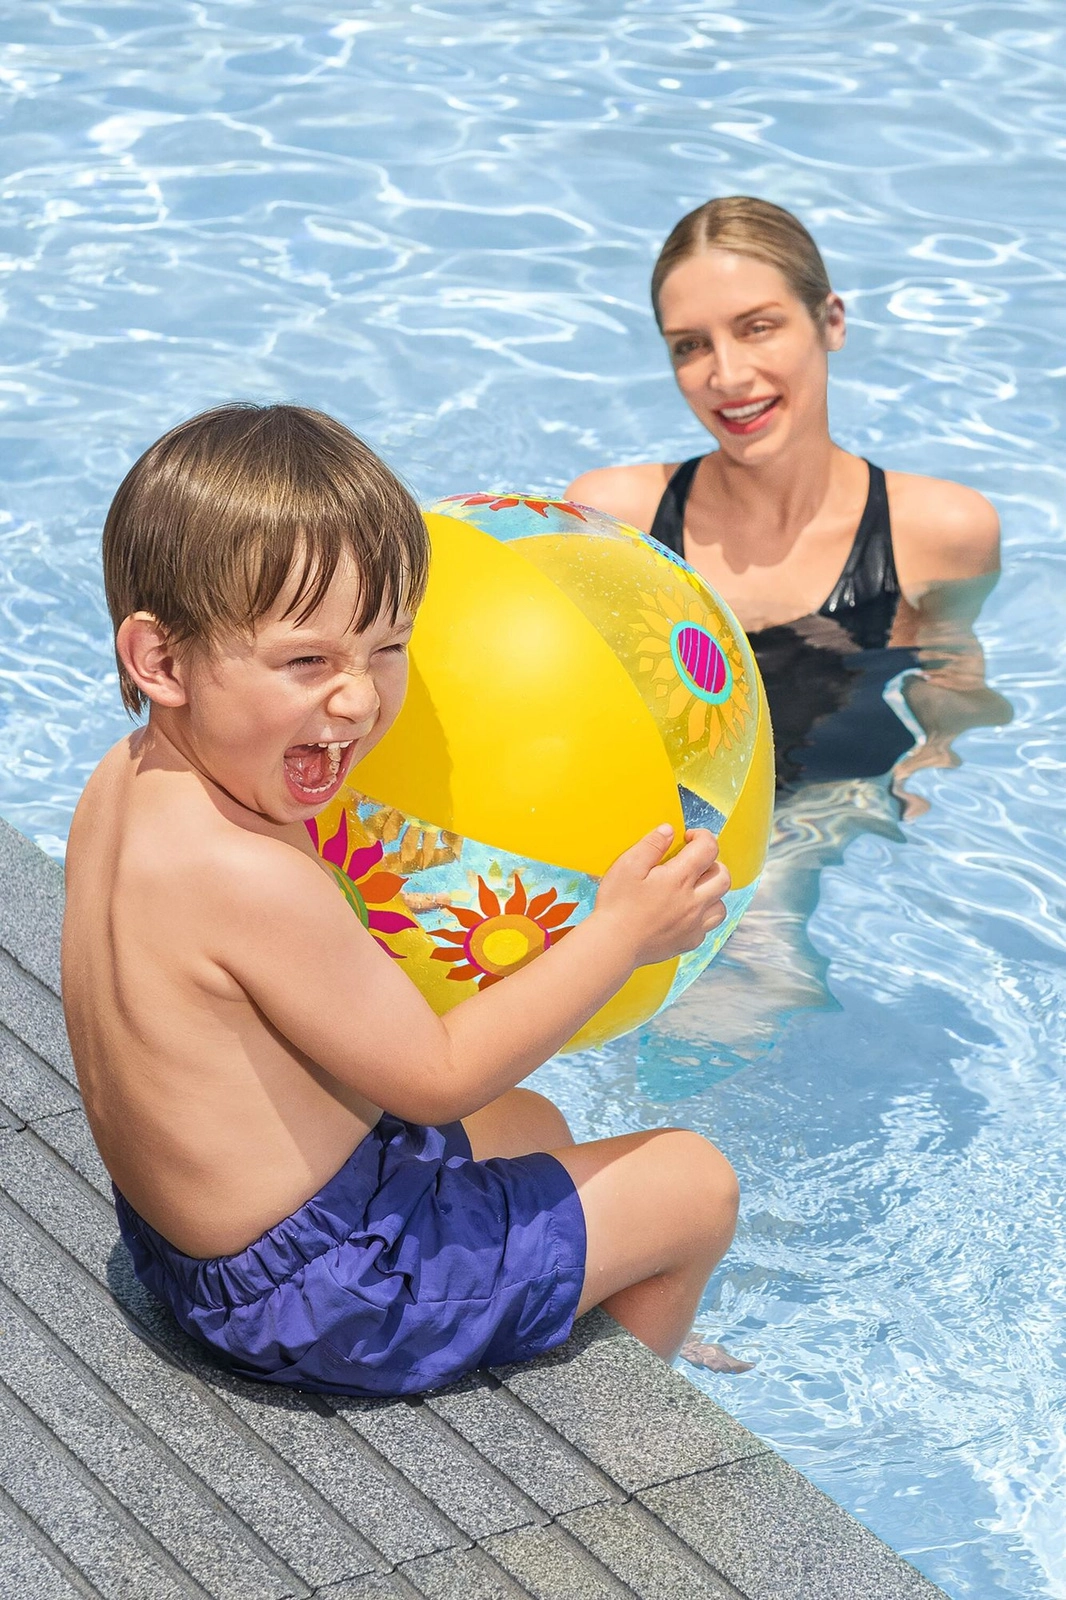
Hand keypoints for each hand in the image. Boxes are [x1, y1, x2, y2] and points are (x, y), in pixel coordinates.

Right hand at [594, 825, 730, 966]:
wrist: (613, 945)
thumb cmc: (617, 905)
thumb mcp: (627, 866)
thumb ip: (651, 845)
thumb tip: (669, 830)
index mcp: (680, 878)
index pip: (709, 848)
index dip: (702, 836)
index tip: (688, 838)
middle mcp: (694, 902)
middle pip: (723, 877)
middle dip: (713, 863)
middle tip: (693, 863)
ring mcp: (694, 924)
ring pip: (721, 904)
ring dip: (712, 892)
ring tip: (692, 890)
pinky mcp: (689, 942)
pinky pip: (708, 927)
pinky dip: (702, 916)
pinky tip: (683, 913)